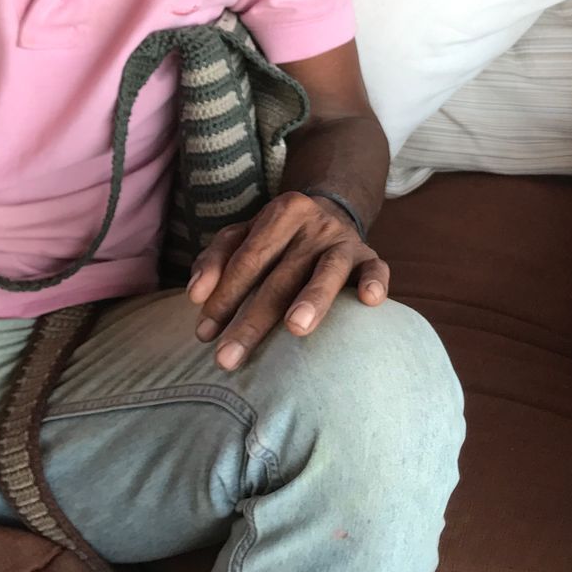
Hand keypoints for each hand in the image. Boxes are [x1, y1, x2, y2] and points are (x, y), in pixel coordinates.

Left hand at [187, 191, 388, 369]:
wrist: (331, 213)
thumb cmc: (277, 237)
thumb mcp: (244, 236)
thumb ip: (216, 260)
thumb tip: (195, 295)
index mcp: (280, 213)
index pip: (247, 259)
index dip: (224, 296)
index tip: (204, 334)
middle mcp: (314, 223)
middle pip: (281, 275)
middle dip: (252, 320)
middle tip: (228, 358)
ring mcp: (344, 240)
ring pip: (328, 270)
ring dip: (313, 297)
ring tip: (296, 328)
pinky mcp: (369, 256)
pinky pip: (376, 268)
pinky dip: (375, 281)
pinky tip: (369, 300)